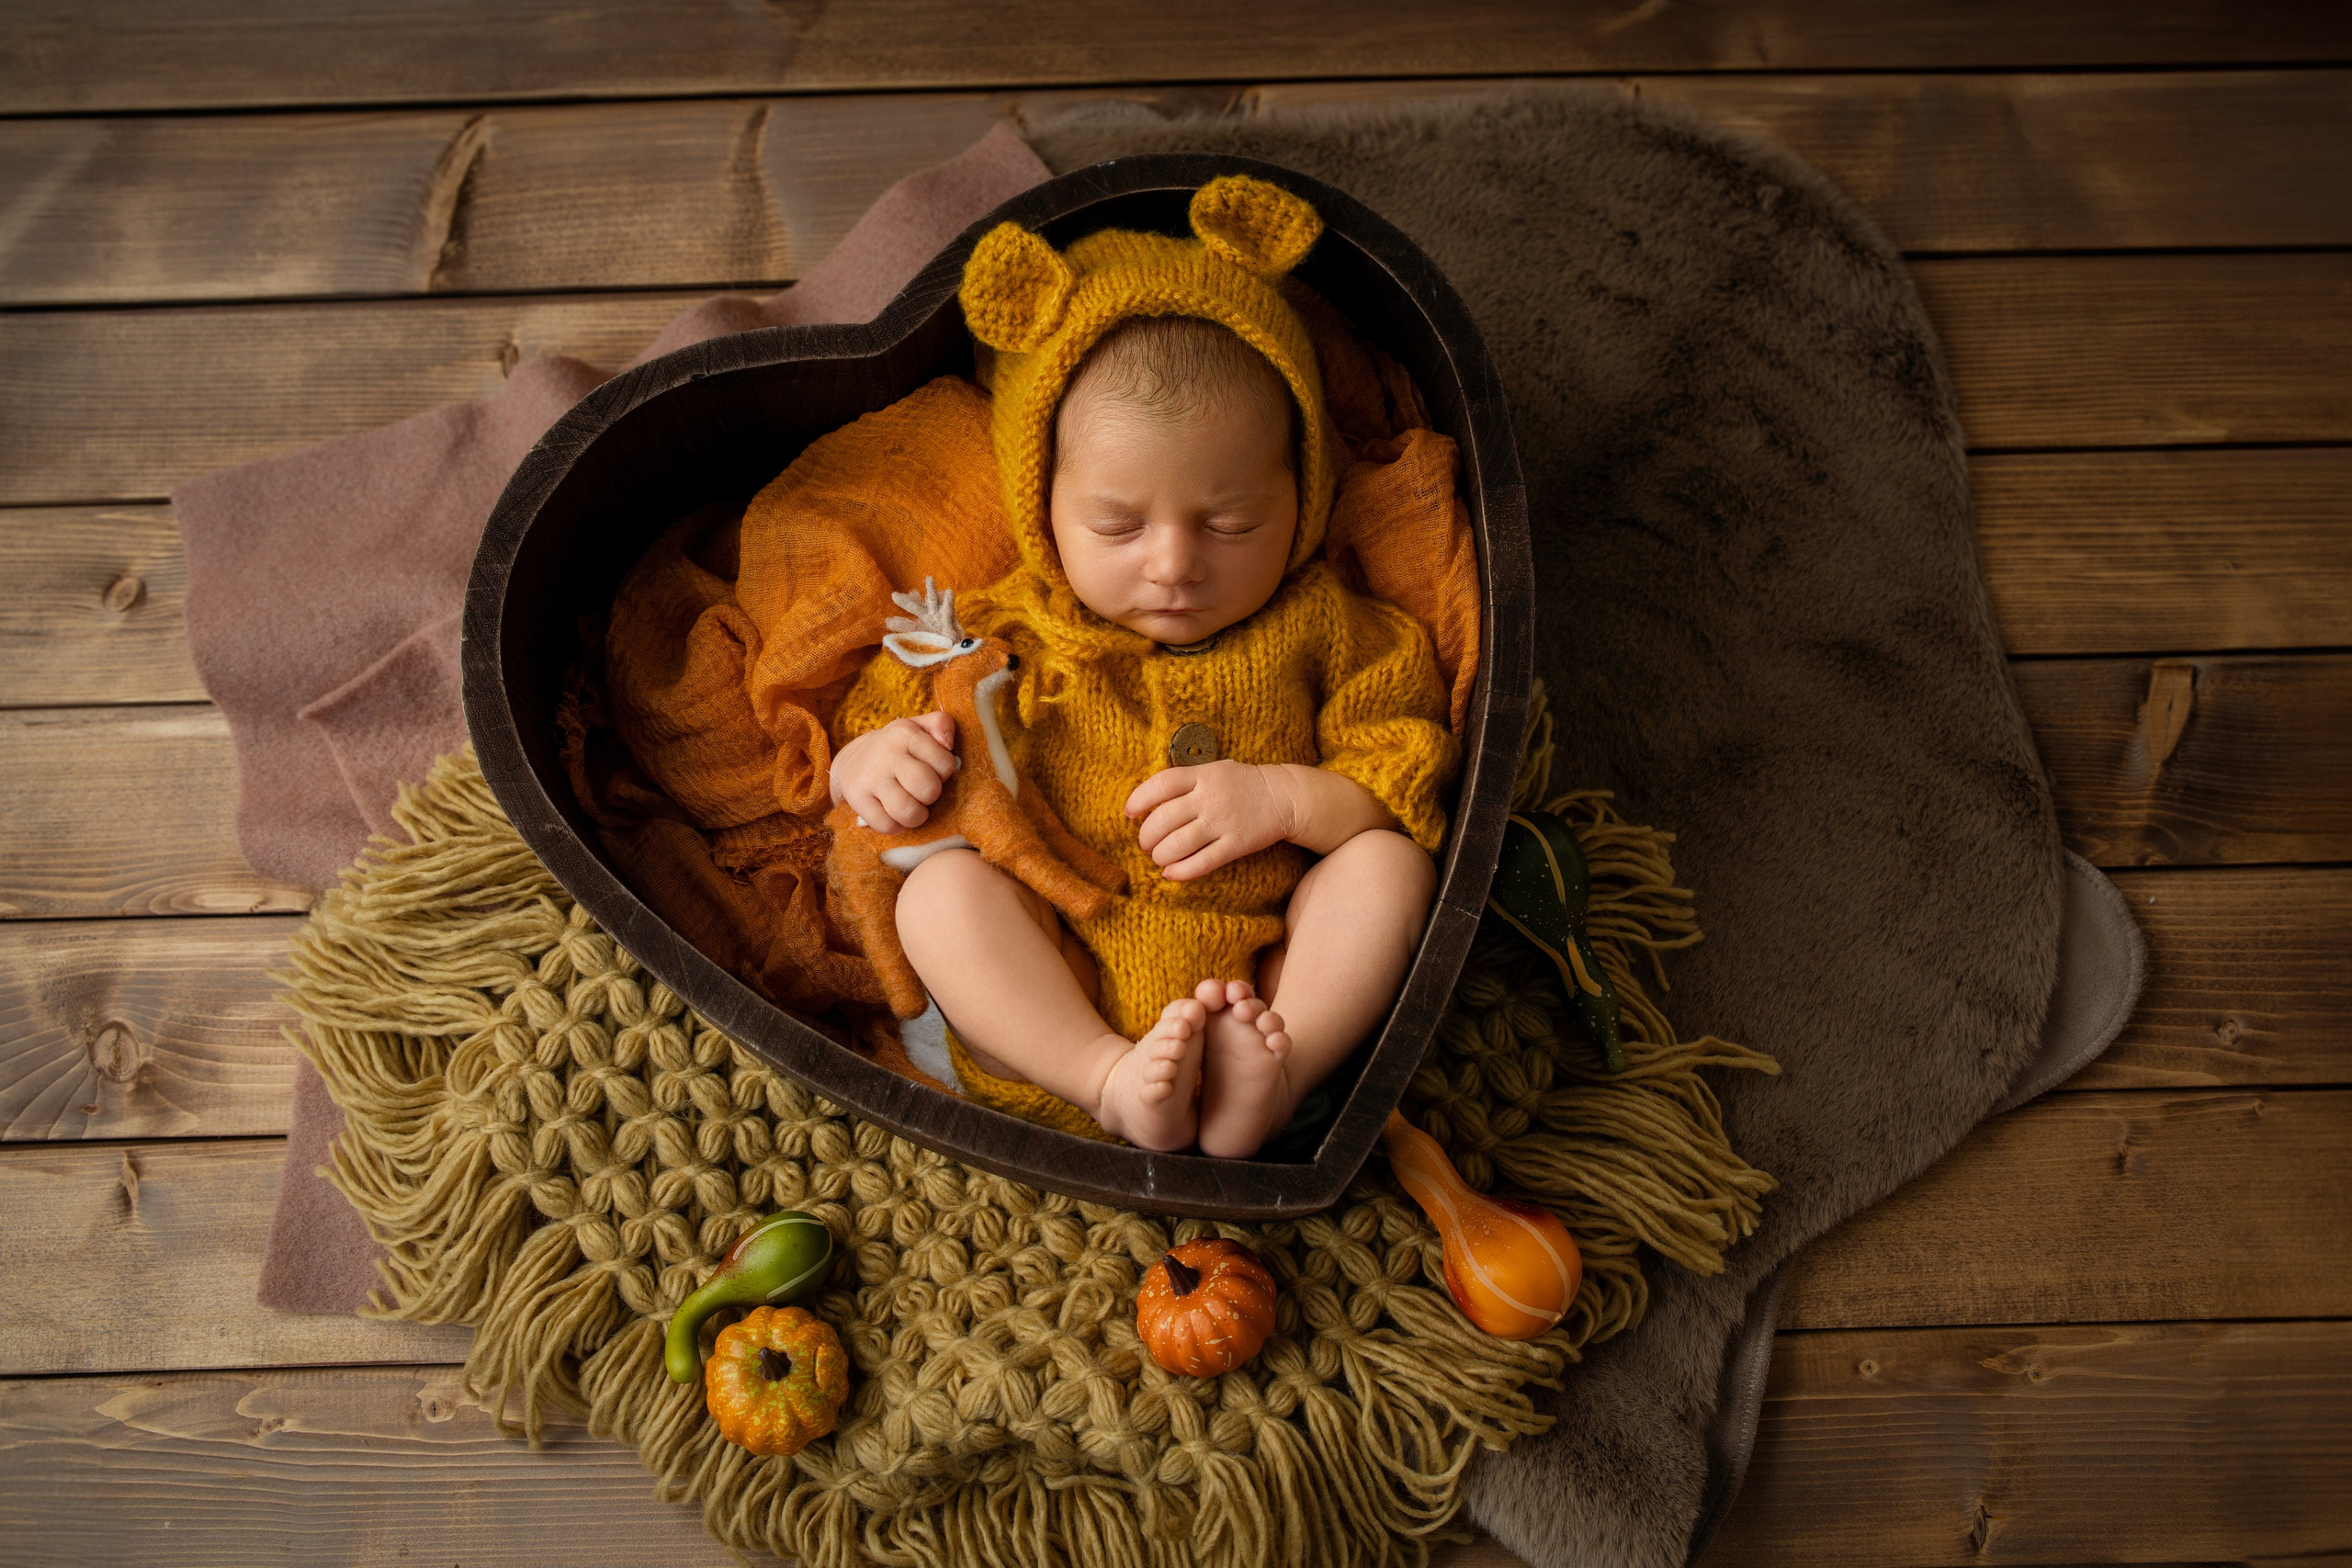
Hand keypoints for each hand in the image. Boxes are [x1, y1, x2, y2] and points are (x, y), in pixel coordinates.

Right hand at [830, 712, 958, 830]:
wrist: (853, 759)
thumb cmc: (898, 747)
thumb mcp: (918, 727)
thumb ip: (941, 724)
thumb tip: (948, 743)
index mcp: (906, 734)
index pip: (945, 763)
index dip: (944, 773)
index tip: (932, 770)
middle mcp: (887, 754)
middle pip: (928, 788)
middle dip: (931, 796)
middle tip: (922, 792)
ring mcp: (871, 778)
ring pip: (907, 811)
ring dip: (916, 816)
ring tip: (912, 807)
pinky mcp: (857, 799)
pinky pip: (886, 825)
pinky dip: (895, 826)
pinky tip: (893, 814)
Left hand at [1124, 759, 1295, 879]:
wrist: (1284, 796)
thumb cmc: (1242, 783)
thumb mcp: (1214, 769)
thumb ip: (1185, 781)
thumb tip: (1148, 802)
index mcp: (1202, 775)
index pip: (1160, 785)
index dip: (1139, 800)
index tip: (1129, 813)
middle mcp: (1210, 798)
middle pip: (1164, 819)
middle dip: (1146, 836)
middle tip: (1145, 842)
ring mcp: (1223, 822)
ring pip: (1178, 844)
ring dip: (1160, 855)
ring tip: (1159, 857)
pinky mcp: (1236, 844)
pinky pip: (1202, 862)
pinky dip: (1181, 871)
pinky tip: (1171, 873)